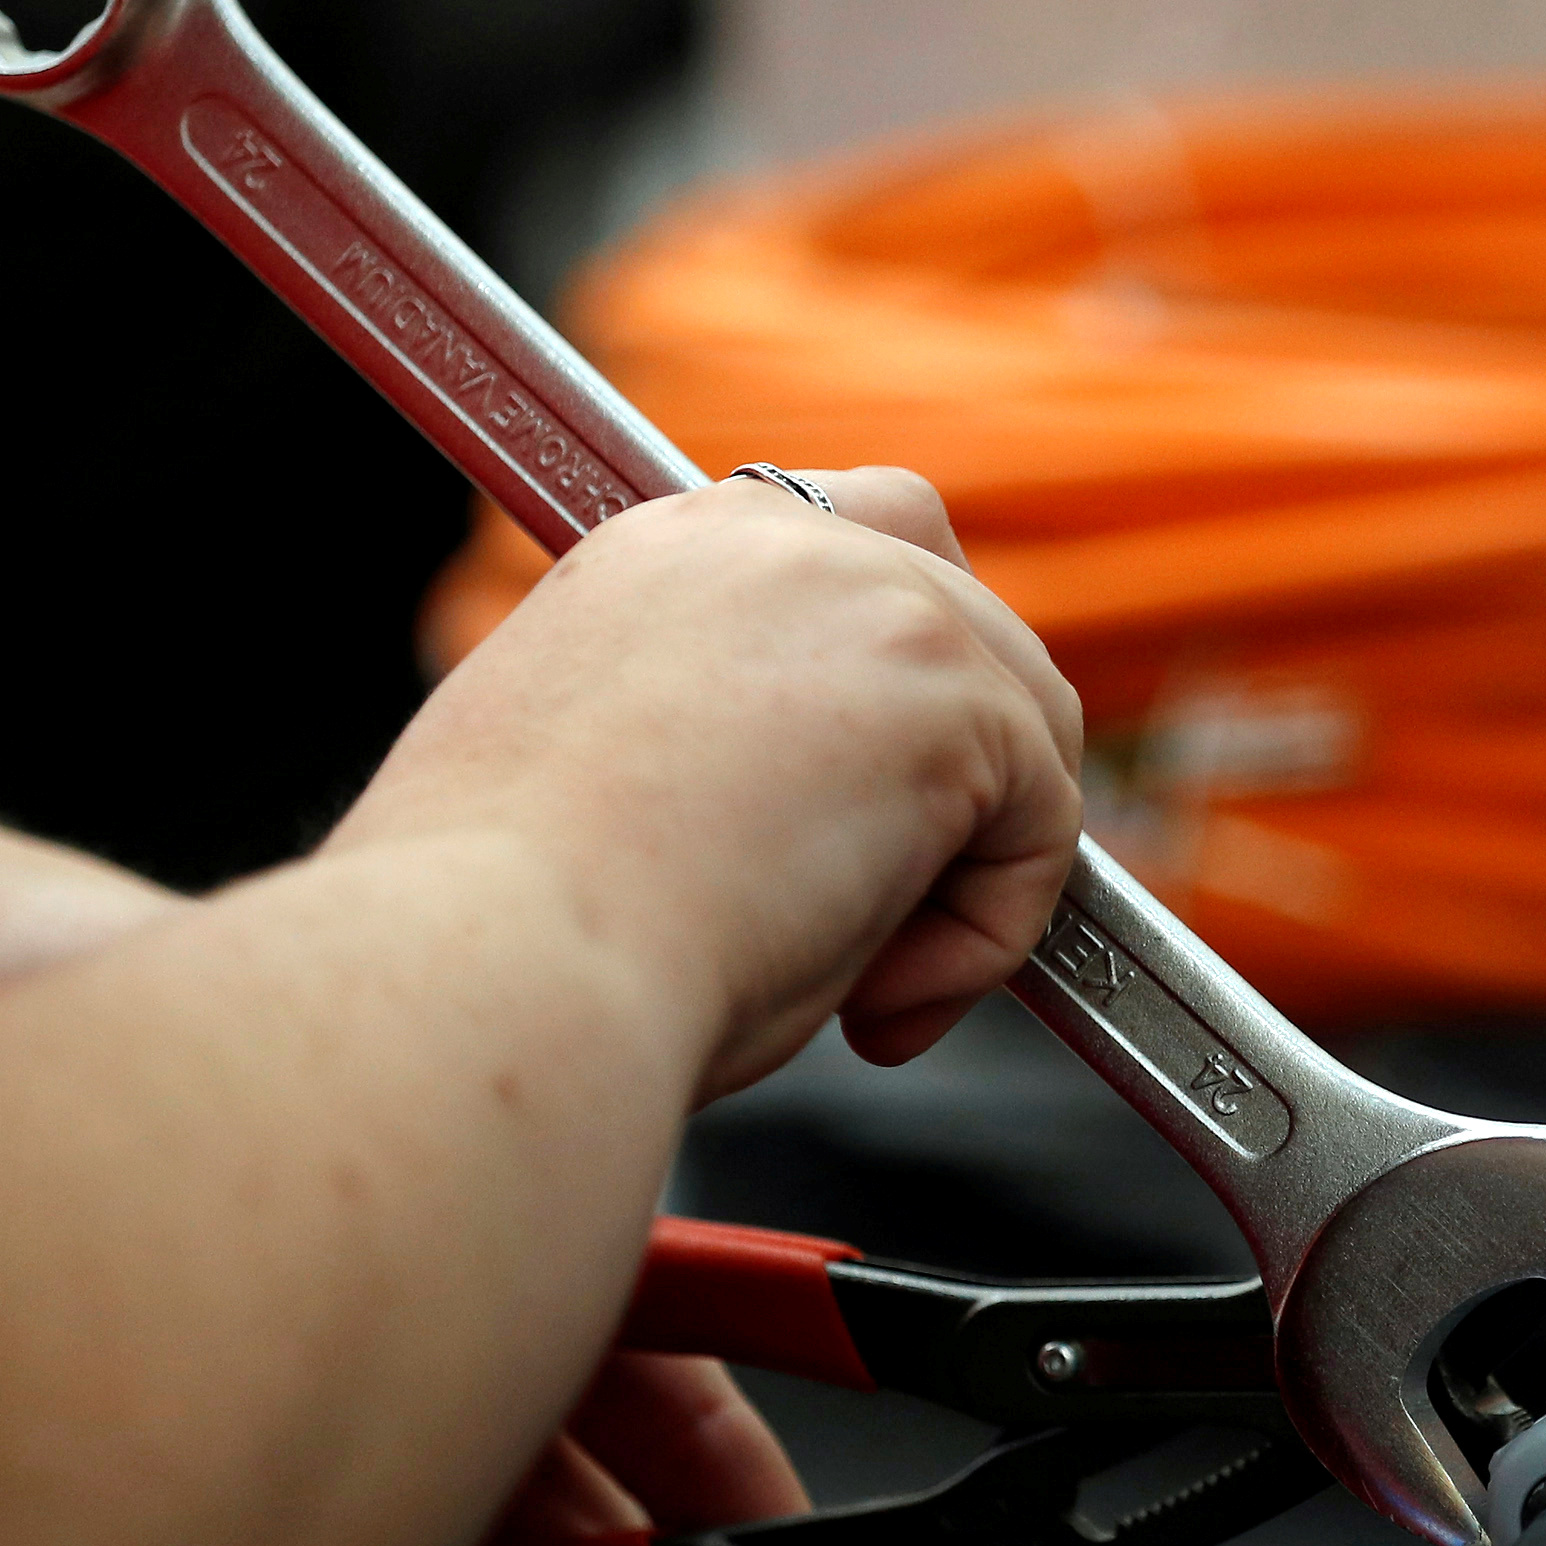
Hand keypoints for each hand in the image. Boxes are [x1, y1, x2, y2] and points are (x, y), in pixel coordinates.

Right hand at [333, 466, 1083, 1094]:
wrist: (501, 956)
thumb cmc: (509, 922)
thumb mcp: (603, 775)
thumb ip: (720, 739)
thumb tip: (814, 805)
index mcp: (668, 546)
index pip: (845, 559)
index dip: (881, 699)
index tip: (840, 827)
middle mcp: (776, 537)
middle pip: (967, 628)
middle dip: (951, 790)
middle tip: (860, 936)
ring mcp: (879, 598)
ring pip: (1023, 732)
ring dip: (967, 875)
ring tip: (852, 990)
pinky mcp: (955, 694)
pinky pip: (1045, 824)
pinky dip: (988, 936)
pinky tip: (874, 1008)